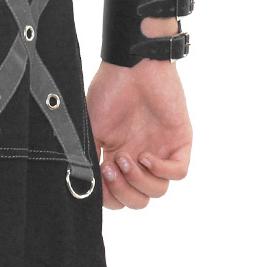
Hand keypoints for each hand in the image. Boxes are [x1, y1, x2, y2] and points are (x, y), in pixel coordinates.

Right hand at [86, 58, 191, 210]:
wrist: (132, 66)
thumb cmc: (110, 91)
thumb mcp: (90, 130)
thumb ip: (89, 160)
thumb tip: (85, 186)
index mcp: (119, 161)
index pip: (118, 198)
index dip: (109, 197)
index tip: (98, 176)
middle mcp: (140, 161)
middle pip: (139, 201)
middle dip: (123, 192)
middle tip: (111, 168)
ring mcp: (161, 153)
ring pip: (158, 191)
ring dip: (138, 181)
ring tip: (126, 158)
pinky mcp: (180, 142)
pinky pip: (178, 173)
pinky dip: (161, 171)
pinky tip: (145, 156)